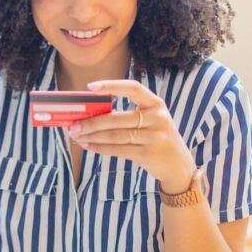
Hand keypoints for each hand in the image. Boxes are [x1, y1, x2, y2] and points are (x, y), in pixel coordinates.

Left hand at [68, 80, 196, 194]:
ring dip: (92, 136)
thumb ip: (126, 115)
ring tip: (76, 136)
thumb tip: (90, 113)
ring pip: (115, 135)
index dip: (111, 86)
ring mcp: (154, 137)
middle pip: (117, 118)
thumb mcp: (150, 120)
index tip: (90, 87)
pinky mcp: (148, 154)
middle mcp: (157, 117)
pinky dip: (100, 148)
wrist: (179, 165)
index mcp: (155, 103)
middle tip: (72, 125)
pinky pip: (118, 150)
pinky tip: (88, 145)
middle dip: (91, 122)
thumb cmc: (156, 138)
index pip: (132, 88)